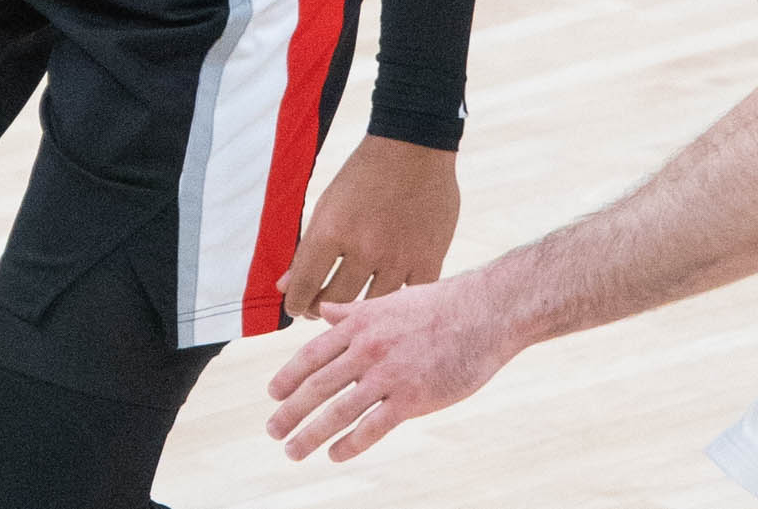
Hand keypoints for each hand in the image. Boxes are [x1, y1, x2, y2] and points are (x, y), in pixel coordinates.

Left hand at [265, 269, 514, 460]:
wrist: (484, 313)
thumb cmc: (439, 306)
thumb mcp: (388, 301)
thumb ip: (352, 311)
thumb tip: (324, 311)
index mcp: (359, 324)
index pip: (312, 355)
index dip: (288, 376)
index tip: (272, 394)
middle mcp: (367, 349)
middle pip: (318, 386)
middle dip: (290, 412)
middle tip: (273, 431)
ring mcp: (388, 374)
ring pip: (338, 411)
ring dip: (311, 434)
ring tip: (294, 450)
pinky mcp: (412, 398)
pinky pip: (372, 427)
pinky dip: (350, 444)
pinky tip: (335, 455)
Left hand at [278, 135, 457, 318]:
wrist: (414, 147)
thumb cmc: (364, 174)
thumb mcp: (327, 205)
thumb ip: (306, 250)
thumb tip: (284, 286)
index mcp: (332, 231)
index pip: (304, 286)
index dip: (295, 303)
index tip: (296, 307)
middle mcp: (364, 248)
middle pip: (335, 302)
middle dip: (320, 310)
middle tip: (318, 308)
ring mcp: (398, 257)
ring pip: (370, 307)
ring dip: (354, 312)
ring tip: (346, 307)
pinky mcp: (428, 259)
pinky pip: (406, 299)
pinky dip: (392, 303)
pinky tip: (382, 298)